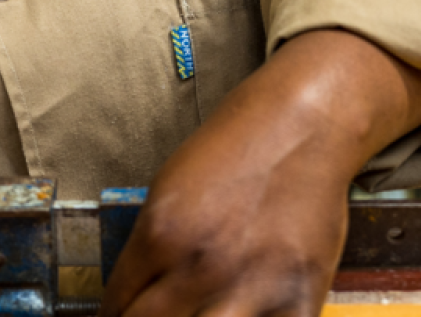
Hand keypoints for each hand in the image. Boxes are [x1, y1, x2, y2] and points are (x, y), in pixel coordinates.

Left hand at [100, 29, 420, 316]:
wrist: (303, 123)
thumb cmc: (237, 146)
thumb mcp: (169, 188)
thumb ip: (150, 248)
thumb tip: (135, 298)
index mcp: (161, 234)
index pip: (117, 307)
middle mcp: (203, 266)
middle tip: (156, 315)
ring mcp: (253, 287)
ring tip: (199, 315)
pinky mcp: (299, 299)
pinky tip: (243, 313)